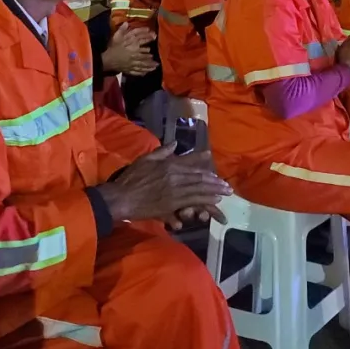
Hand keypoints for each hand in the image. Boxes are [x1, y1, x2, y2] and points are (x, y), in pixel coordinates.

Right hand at [96, 145, 232, 224]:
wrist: (122, 197)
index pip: (191, 163)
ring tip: (225, 193)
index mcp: (169, 164)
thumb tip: (174, 143)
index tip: (214, 166)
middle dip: (215, 181)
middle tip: (227, 185)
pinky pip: (192, 201)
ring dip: (214, 191)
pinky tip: (213, 201)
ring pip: (199, 189)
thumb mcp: (146, 159)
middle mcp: (174, 176)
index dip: (205, 165)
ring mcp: (174, 191)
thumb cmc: (131, 178)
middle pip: (199, 178)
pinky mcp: (172, 204)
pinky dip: (204, 200)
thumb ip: (162, 151)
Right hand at [101, 22, 156, 75]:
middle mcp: (136, 56)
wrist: (107, 60)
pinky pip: (137, 72)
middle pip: (145, 57)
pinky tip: (145, 73)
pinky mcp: (129, 70)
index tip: (154, 37)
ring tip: (155, 67)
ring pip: (143, 65)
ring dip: (149, 66)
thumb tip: (126, 23)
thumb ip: (122, 30)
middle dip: (151, 58)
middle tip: (158, 61)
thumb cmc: (113, 48)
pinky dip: (142, 72)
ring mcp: (133, 64)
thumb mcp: (116, 37)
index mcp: (133, 47)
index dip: (149, 39)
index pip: (143, 42)